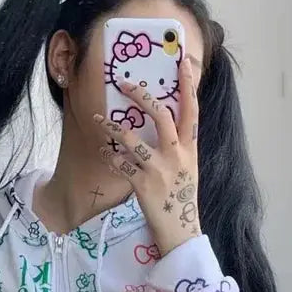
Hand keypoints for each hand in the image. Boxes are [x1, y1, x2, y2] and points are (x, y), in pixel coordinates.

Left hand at [95, 57, 199, 255]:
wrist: (180, 231)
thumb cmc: (181, 199)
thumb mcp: (189, 170)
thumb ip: (181, 147)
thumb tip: (167, 123)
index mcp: (191, 150)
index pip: (192, 111)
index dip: (187, 85)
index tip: (182, 61)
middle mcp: (177, 156)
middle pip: (162, 116)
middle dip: (141, 96)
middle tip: (123, 83)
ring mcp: (160, 171)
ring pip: (133, 139)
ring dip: (113, 127)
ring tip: (100, 120)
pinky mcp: (143, 185)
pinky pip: (121, 164)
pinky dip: (111, 157)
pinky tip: (105, 153)